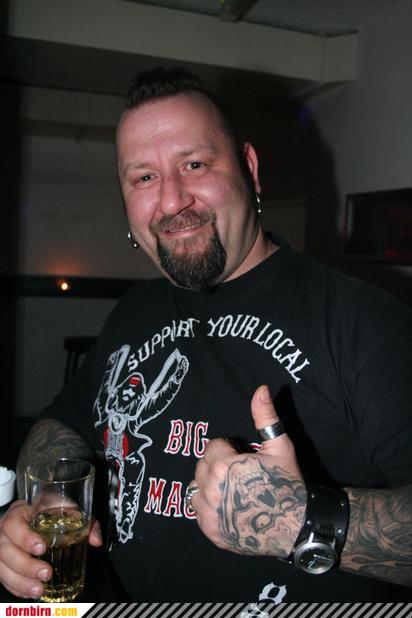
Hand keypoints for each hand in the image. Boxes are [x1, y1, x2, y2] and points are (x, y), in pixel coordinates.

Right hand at [0, 500, 102, 598]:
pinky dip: (17, 588)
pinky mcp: (4, 563)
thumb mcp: (65, 507)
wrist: (32, 513)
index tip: (42, 547)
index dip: (25, 538)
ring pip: (2, 568)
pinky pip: (4, 578)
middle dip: (25, 566)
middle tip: (46, 573)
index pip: (13, 525)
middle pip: (5, 551)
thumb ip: (82, 519)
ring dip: (20, 582)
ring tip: (39, 590)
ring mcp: (2, 548)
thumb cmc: (48, 509)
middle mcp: (5, 532)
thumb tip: (96, 540)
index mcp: (19, 513)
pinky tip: (30, 593)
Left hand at [190, 385, 306, 556]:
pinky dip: (208, 507)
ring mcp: (210, 514)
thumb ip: (265, 417)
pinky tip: (228, 506)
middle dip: (217, 465)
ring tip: (232, 489)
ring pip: (196, 488)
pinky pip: (197, 511)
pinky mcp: (211, 532)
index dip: (229, 450)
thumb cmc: (288, 483)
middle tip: (239, 474)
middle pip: (202, 466)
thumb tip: (261, 389)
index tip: (243, 458)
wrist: (296, 525)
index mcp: (225, 466)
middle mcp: (212, 490)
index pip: (212, 447)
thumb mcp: (280, 447)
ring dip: (209, 485)